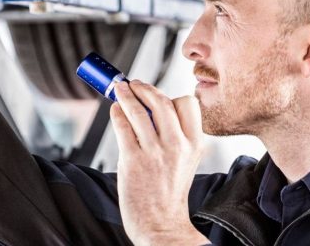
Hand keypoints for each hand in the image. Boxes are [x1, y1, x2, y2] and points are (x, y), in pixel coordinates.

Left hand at [111, 80, 208, 245]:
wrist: (161, 225)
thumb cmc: (169, 193)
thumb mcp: (186, 161)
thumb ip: (175, 136)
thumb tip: (150, 107)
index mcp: (194, 144)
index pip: (187, 104)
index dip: (170, 95)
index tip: (156, 94)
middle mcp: (177, 146)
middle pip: (161, 101)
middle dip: (144, 87)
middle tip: (134, 84)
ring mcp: (154, 153)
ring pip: (138, 110)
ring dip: (125, 94)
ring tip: (119, 89)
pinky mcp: (132, 161)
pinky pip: (123, 126)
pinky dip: (117, 113)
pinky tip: (115, 111)